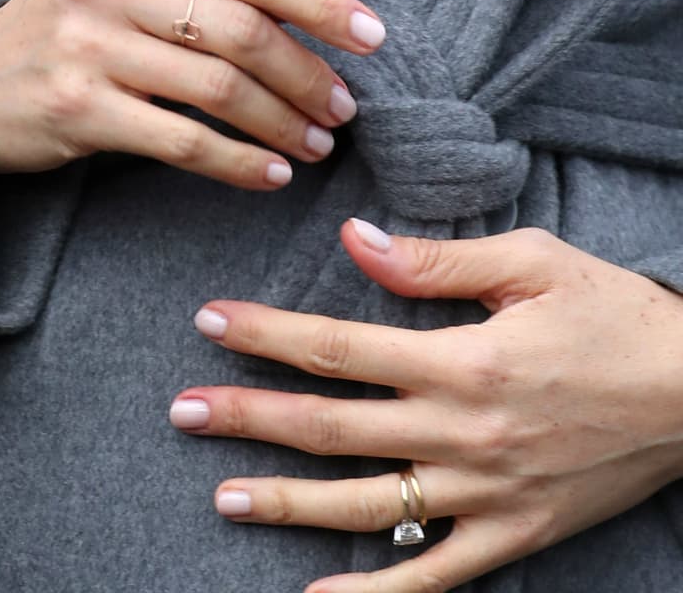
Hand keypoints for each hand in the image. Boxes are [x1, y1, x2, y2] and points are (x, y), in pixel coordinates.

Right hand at [0, 0, 385, 192]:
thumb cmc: (68, 28)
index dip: (319, 3)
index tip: (371, 36)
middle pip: (239, 28)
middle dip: (306, 74)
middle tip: (342, 107)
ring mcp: (88, 46)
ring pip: (217, 87)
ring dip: (281, 122)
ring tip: (316, 144)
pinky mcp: (78, 110)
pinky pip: (182, 142)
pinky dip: (237, 162)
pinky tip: (269, 174)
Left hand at [171, 221, 682, 591]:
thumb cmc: (618, 317)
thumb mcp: (534, 264)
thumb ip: (435, 260)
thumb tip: (353, 241)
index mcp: (463, 361)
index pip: (336, 348)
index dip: (264, 334)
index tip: (208, 321)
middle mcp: (462, 433)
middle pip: (331, 428)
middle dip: (247, 417)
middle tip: (181, 411)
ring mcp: (484, 494)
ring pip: (365, 505)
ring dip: (287, 502)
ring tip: (222, 497)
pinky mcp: (513, 534)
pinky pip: (434, 576)